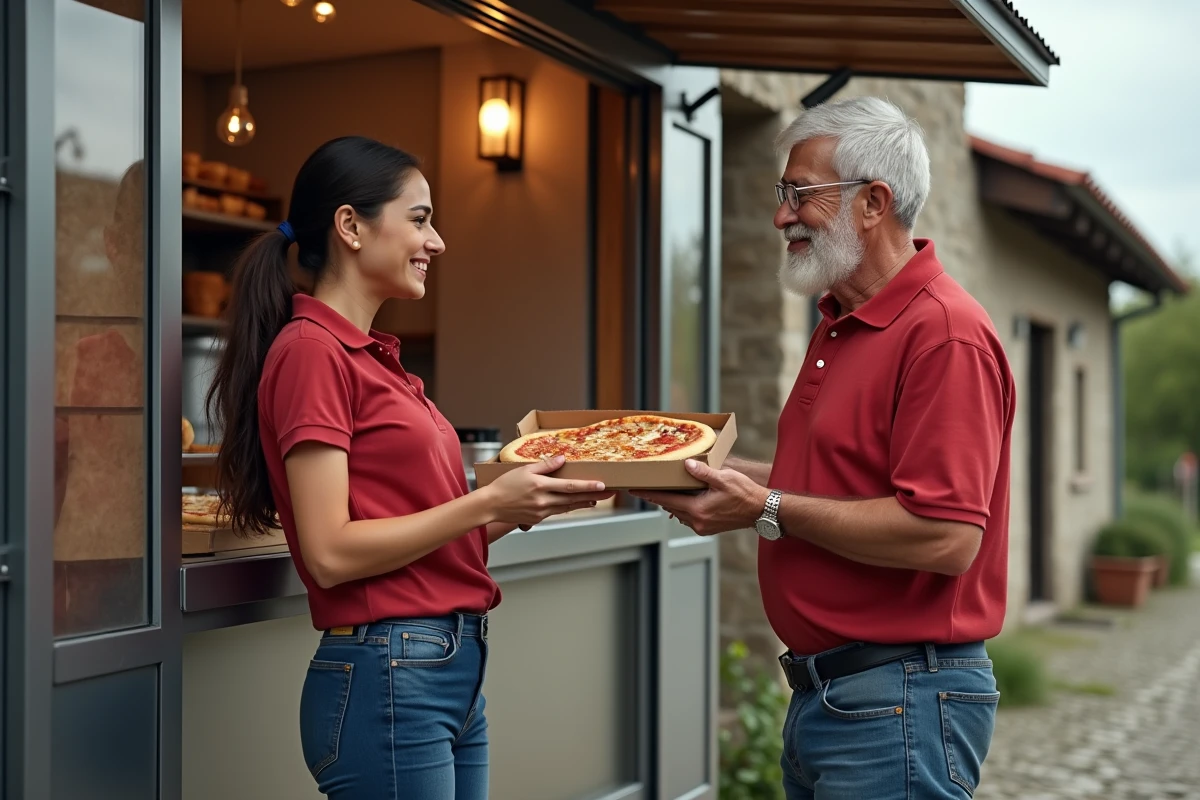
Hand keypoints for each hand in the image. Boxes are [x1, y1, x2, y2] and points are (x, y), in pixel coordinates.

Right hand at [481, 456, 614, 526]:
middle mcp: (543, 501)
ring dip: (583, 503)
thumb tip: (562, 459)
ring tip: (596, 500)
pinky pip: (557, 511)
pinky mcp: (538, 518)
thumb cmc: (505, 485)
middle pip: (573, 499)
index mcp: (540, 486)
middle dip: (592, 496)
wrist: (491, 505)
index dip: (587, 486)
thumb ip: (545, 465)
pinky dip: (568, 507)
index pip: (569, 486)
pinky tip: (575, 504)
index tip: (601, 485)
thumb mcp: (524, 470)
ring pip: (567, 507)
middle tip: (608, 493)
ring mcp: (541, 511)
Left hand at [631, 459, 768, 535]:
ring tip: (663, 490)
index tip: (634, 490)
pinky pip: (689, 517)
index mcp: (697, 510)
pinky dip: (684, 507)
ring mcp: (702, 527)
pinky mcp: (708, 528)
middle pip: (670, 507)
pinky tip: (684, 497)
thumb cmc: (745, 493)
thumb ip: (702, 472)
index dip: (649, 494)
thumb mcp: (723, 478)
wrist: (761, 510)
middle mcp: (697, 522)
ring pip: (679, 512)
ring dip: (672, 502)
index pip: (666, 500)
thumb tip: (686, 465)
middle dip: (658, 496)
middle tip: (645, 486)